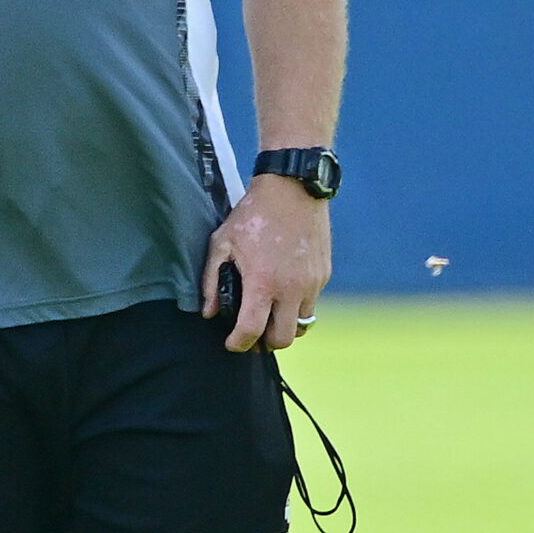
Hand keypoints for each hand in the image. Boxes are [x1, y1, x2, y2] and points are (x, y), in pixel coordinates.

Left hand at [201, 175, 331, 351]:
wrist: (293, 189)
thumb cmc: (252, 215)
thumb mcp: (221, 243)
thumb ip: (212, 280)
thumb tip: (209, 312)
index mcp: (264, 282)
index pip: (253, 331)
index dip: (239, 343)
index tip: (232, 344)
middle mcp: (292, 288)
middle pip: (284, 339)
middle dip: (266, 342)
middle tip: (252, 334)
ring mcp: (312, 283)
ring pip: (302, 324)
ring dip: (285, 325)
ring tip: (269, 315)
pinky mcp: (324, 274)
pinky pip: (312, 303)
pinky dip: (297, 305)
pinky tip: (283, 291)